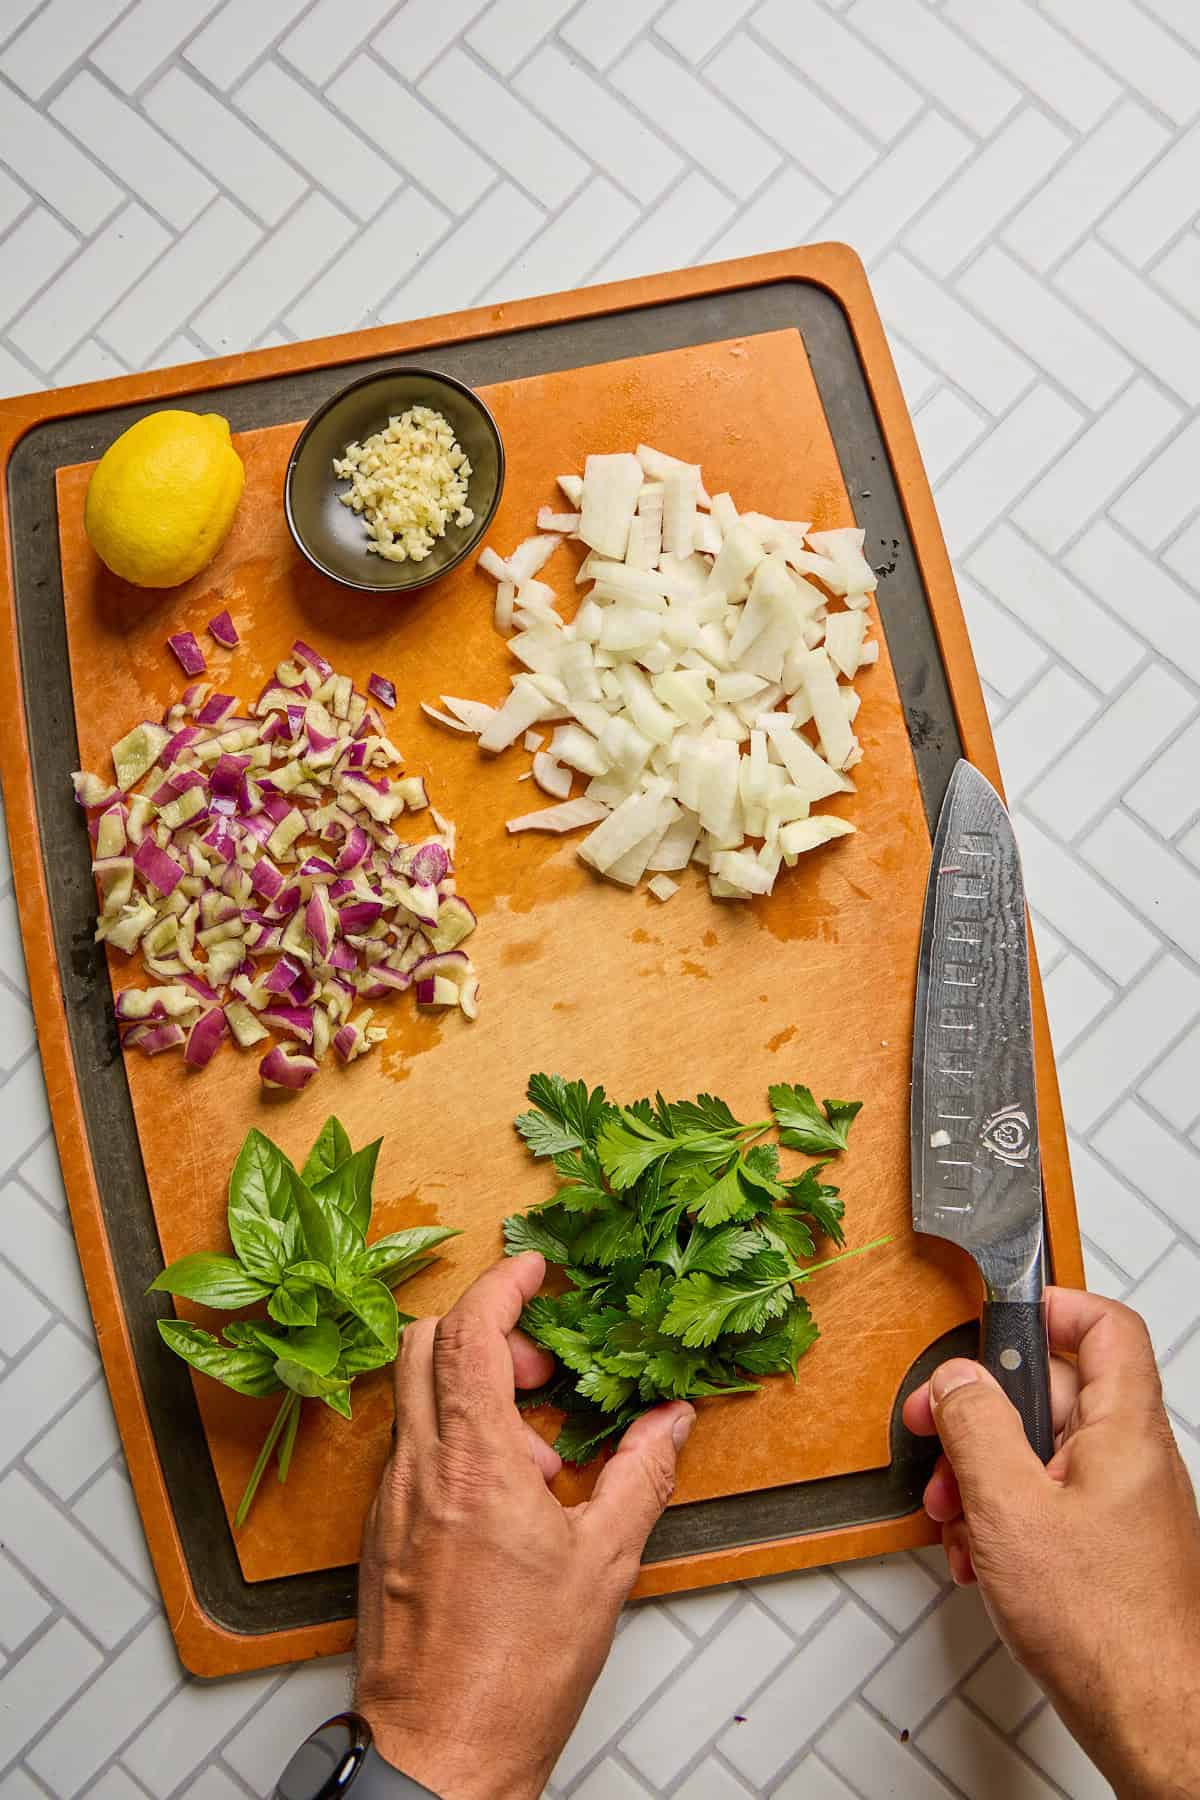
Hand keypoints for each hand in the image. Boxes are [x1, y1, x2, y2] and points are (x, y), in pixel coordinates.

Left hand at [354, 1252, 693, 1799]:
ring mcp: (390, 1502)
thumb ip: (640, 1476)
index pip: (467, 1332)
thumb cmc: (514, 1673)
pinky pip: (410, 1450)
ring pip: (414, 1398)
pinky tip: (506, 1493)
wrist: (440, 1754)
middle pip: (426, 1346)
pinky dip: (454, 1438)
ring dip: (472, 1389)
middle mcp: (416, 1470)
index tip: (533, 1271)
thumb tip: (669, 1423)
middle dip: (484, 1331)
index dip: (500, 1286)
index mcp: (471, 1463)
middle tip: (541, 1367)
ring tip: (537, 1448)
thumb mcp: (604, 1564)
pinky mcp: (381, 1535)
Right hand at [904, 1287, 1199, 1798]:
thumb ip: (977, 1428)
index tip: (994, 1322)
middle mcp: (1133, 1459)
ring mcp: (1123, 1506)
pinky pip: (1048, 1504)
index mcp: (1125, 1430)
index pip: (1105, 1326)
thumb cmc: (1105, 1628)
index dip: (1050, 1308)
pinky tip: (980, 1555)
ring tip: (954, 1513)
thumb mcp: (1010, 1508)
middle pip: (1055, 1392)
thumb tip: (957, 1380)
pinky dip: (1005, 1518)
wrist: (1152, 1718)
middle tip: (939, 1435)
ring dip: (983, 1475)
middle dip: (983, 1415)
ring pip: (1042, 1454)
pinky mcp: (1109, 1548)